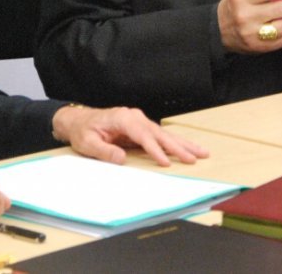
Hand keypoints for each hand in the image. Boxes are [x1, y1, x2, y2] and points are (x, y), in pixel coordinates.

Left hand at [51, 105, 208, 166]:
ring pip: (165, 134)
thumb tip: (122, 159)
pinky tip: (188, 148)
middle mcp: (134, 117)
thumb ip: (105, 151)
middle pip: (160, 133)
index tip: (166, 163)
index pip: (143, 136)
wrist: (79, 120)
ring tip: (202, 152)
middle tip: (195, 157)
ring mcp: (139, 121)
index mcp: (123, 119)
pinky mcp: (141, 128)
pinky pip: (161, 136)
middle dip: (178, 146)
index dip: (156, 150)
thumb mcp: (88, 143)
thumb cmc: (83, 131)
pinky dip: (176, 142)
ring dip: (183, 144)